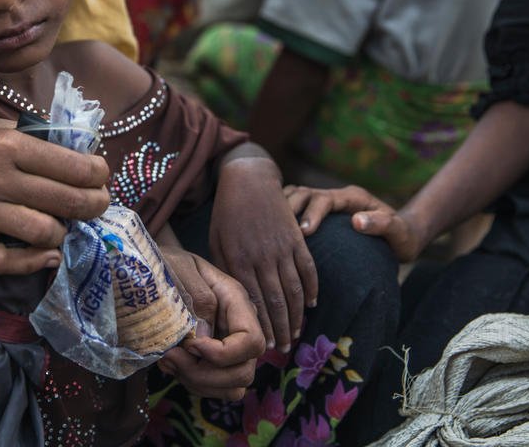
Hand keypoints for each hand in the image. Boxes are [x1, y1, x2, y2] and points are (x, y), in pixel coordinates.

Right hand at [0, 114, 110, 274]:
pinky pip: (5, 263)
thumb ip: (44, 140)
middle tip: (97, 203)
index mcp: (9, 144)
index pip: (73, 167)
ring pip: (42, 234)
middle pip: (65, 201)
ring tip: (66, 223)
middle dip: (94, 205)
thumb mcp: (5, 125)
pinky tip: (48, 254)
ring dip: (64, 232)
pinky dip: (34, 263)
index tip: (101, 175)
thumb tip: (89, 159)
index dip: (99, 174)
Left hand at [157, 248, 264, 399]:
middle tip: (171, 356)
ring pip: (234, 386)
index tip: (190, 345)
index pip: (252, 340)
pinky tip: (171, 364)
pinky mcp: (216, 359)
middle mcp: (239, 326)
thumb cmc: (168, 264)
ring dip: (198, 382)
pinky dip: (194, 384)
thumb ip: (198, 297)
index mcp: (236, 300)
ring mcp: (231, 345)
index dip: (223, 354)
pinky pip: (218, 388)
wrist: (157, 267)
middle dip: (205, 374)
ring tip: (168, 361)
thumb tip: (205, 335)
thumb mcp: (179, 268)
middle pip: (245, 370)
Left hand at [209, 158, 316, 354]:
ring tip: (295, 335)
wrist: (249, 179)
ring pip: (294, 290)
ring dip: (296, 317)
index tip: (262, 346)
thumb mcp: (216, 242)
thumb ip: (226, 270)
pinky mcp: (296, 238)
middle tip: (283, 350)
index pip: (253, 302)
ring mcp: (282, 247)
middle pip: (275, 302)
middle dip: (280, 330)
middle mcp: (261, 257)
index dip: (260, 327)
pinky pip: (308, 269)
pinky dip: (312, 289)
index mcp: (238, 260)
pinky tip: (311, 306)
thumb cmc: (226, 214)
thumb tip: (232, 301)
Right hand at [283, 184, 424, 263]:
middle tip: (277, 232)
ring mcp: (324, 203)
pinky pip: (293, 208)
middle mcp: (335, 196)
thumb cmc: (402, 236)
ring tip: (267, 230)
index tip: (304, 233)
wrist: (403, 235)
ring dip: (280, 210)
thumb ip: (382, 224)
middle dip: (288, 210)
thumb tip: (357, 222)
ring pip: (293, 197)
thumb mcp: (399, 232)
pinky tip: (271, 234)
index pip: (324, 199)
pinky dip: (280, 217)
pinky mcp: (317, 212)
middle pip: (303, 193)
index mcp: (352, 197)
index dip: (312, 213)